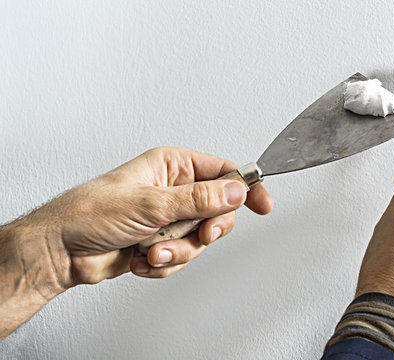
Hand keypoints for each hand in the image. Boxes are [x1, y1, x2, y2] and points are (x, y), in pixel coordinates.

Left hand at [22, 147, 272, 284]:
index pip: (222, 172)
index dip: (245, 187)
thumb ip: (199, 199)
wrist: (61, 251)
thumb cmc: (90, 213)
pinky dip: (164, 263)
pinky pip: (182, 257)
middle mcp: (172, 190)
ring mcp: (167, 218)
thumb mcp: (151, 204)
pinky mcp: (160, 242)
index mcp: (172, 167)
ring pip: (199, 239)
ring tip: (152, 249)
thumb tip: (236, 191)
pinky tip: (142, 258)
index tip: (262, 203)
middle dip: (204, 230)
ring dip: (178, 250)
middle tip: (199, 235)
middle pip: (217, 211)